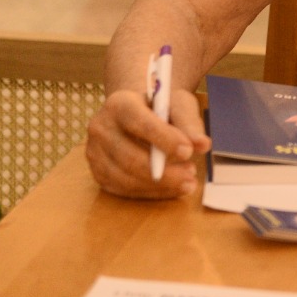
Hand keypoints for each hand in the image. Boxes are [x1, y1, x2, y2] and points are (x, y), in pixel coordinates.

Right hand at [85, 88, 208, 198]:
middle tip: (191, 173)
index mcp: (120, 103)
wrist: (137, 112)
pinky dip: (151, 192)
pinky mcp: (98, 173)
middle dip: (164, 170)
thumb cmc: (159, 107)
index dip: (164, 139)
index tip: (189, 151)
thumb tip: (202, 144)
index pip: (140, 123)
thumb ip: (189, 122)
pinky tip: (171, 188)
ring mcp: (95, 153)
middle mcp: (101, 128)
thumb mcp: (177, 103)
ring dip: (159, 185)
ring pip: (125, 177)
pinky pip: (123, 189)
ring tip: (187, 181)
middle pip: (129, 156)